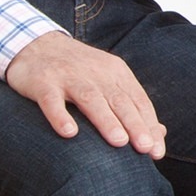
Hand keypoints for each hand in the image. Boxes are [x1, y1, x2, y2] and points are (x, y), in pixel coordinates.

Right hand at [6, 32, 165, 155]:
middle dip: (134, 124)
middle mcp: (96, 73)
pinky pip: (52, 100)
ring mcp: (68, 76)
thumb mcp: (109, 81)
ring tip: (120, 142)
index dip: (148, 126)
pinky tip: (69, 133)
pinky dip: (60, 116)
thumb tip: (160, 132)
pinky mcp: (43, 82)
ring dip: (106, 121)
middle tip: (145, 148)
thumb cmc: (79, 71)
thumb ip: (132, 105)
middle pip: (119, 100)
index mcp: (116, 73)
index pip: (138, 101)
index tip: (156, 152)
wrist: (36, 44)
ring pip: (91, 99)